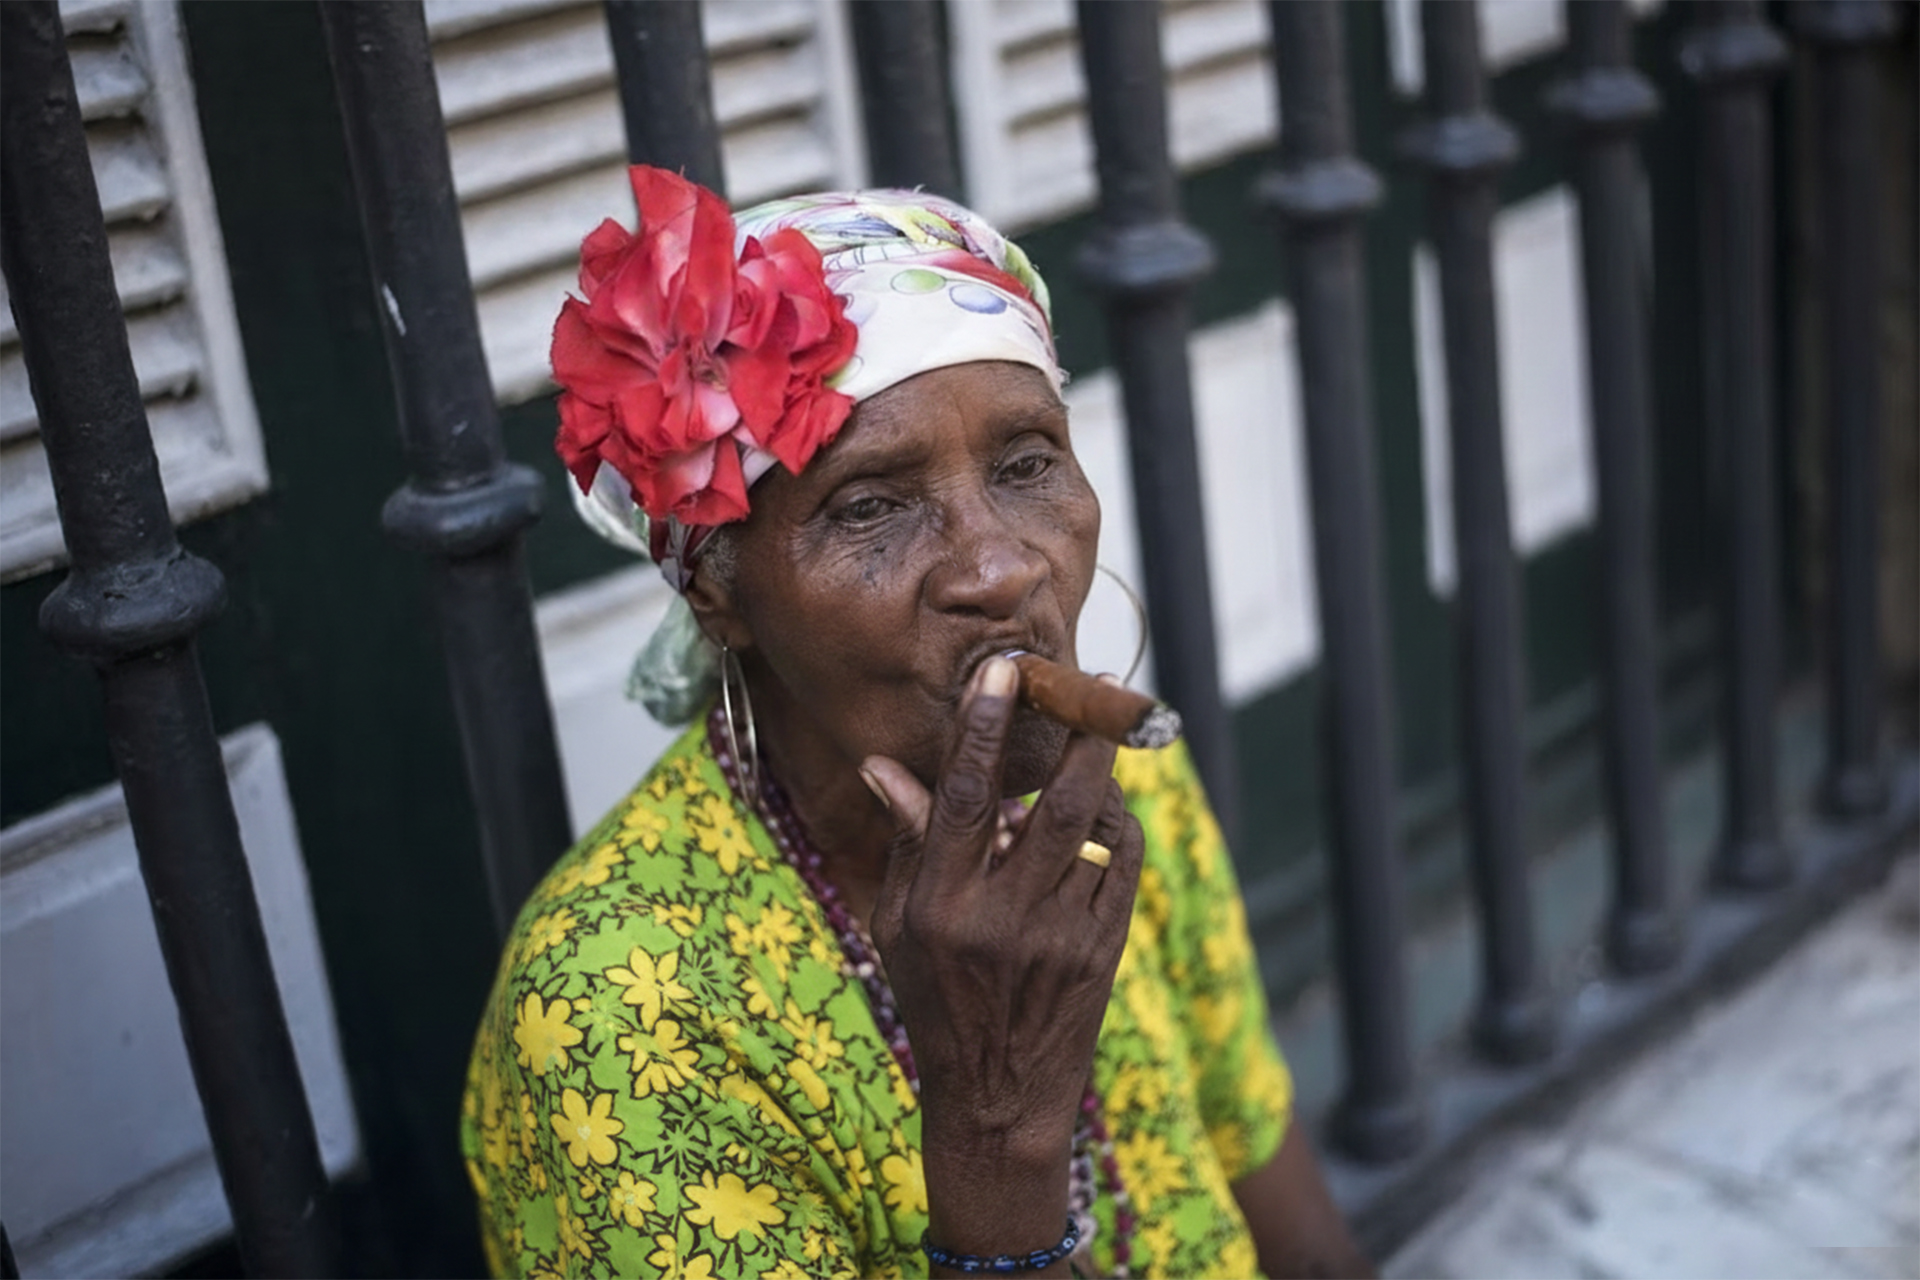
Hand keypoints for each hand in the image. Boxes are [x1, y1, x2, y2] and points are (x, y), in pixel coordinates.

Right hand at [860, 655, 1143, 1260]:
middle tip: (1093, 682)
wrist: (1000, 1100)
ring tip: (1108, 722)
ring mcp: (1060, 936)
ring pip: (1094, 827)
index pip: (965, 798)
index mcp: (941, 905)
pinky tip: (1104, 804)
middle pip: (1051, 803)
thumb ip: (908, 843)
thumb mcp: (900, 927)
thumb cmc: (937, 1002)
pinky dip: (1116, 823)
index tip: (1002, 670)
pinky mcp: (1103, 950)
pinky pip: (1122, 864)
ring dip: (1102, 766)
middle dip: (1075, 733)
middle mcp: (1001, 917)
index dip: (983, 727)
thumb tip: (882, 765)